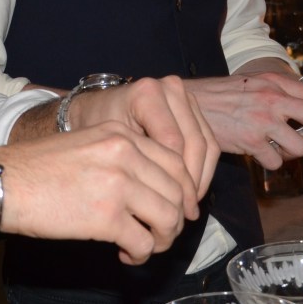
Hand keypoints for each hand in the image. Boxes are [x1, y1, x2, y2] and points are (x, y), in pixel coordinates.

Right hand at [0, 124, 195, 264]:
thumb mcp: (85, 145)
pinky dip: (140, 254)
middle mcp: (124, 153)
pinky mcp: (106, 216)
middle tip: (159, 234)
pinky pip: (145, 242)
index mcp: (120, 134)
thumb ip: (120, 158)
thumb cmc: (36, 170)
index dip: (181, 191)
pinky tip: (124, 254)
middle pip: (177, 191)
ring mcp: (118, 183)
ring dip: (162, 239)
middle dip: (175, 219)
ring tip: (145, 246)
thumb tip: (151, 190)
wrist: (3, 183)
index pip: (175, 161)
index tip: (174, 209)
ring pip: (168, 218)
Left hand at [66, 76, 217, 205]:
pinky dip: (202, 169)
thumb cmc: (94, 130)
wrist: (94, 108)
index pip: (172, 144)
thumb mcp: (109, 148)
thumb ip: (135, 169)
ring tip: (188, 207)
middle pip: (194, 144)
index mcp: (147, 94)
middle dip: (191, 184)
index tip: (170, 210)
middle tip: (184, 215)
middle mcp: (170, 88)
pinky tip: (190, 192)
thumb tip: (162, 209)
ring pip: (207, 145)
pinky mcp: (193, 107)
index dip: (174, 181)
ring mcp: (184, 96)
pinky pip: (208, 142)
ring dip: (200, 179)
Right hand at [188, 70, 302, 167]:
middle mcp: (271, 100)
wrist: (191, 105)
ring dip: (292, 151)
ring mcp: (261, 122)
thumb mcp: (256, 83)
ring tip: (275, 144)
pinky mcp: (249, 142)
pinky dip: (271, 161)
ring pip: (299, 147)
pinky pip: (276, 161)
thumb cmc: (225, 95)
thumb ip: (281, 92)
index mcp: (275, 83)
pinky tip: (258, 151)